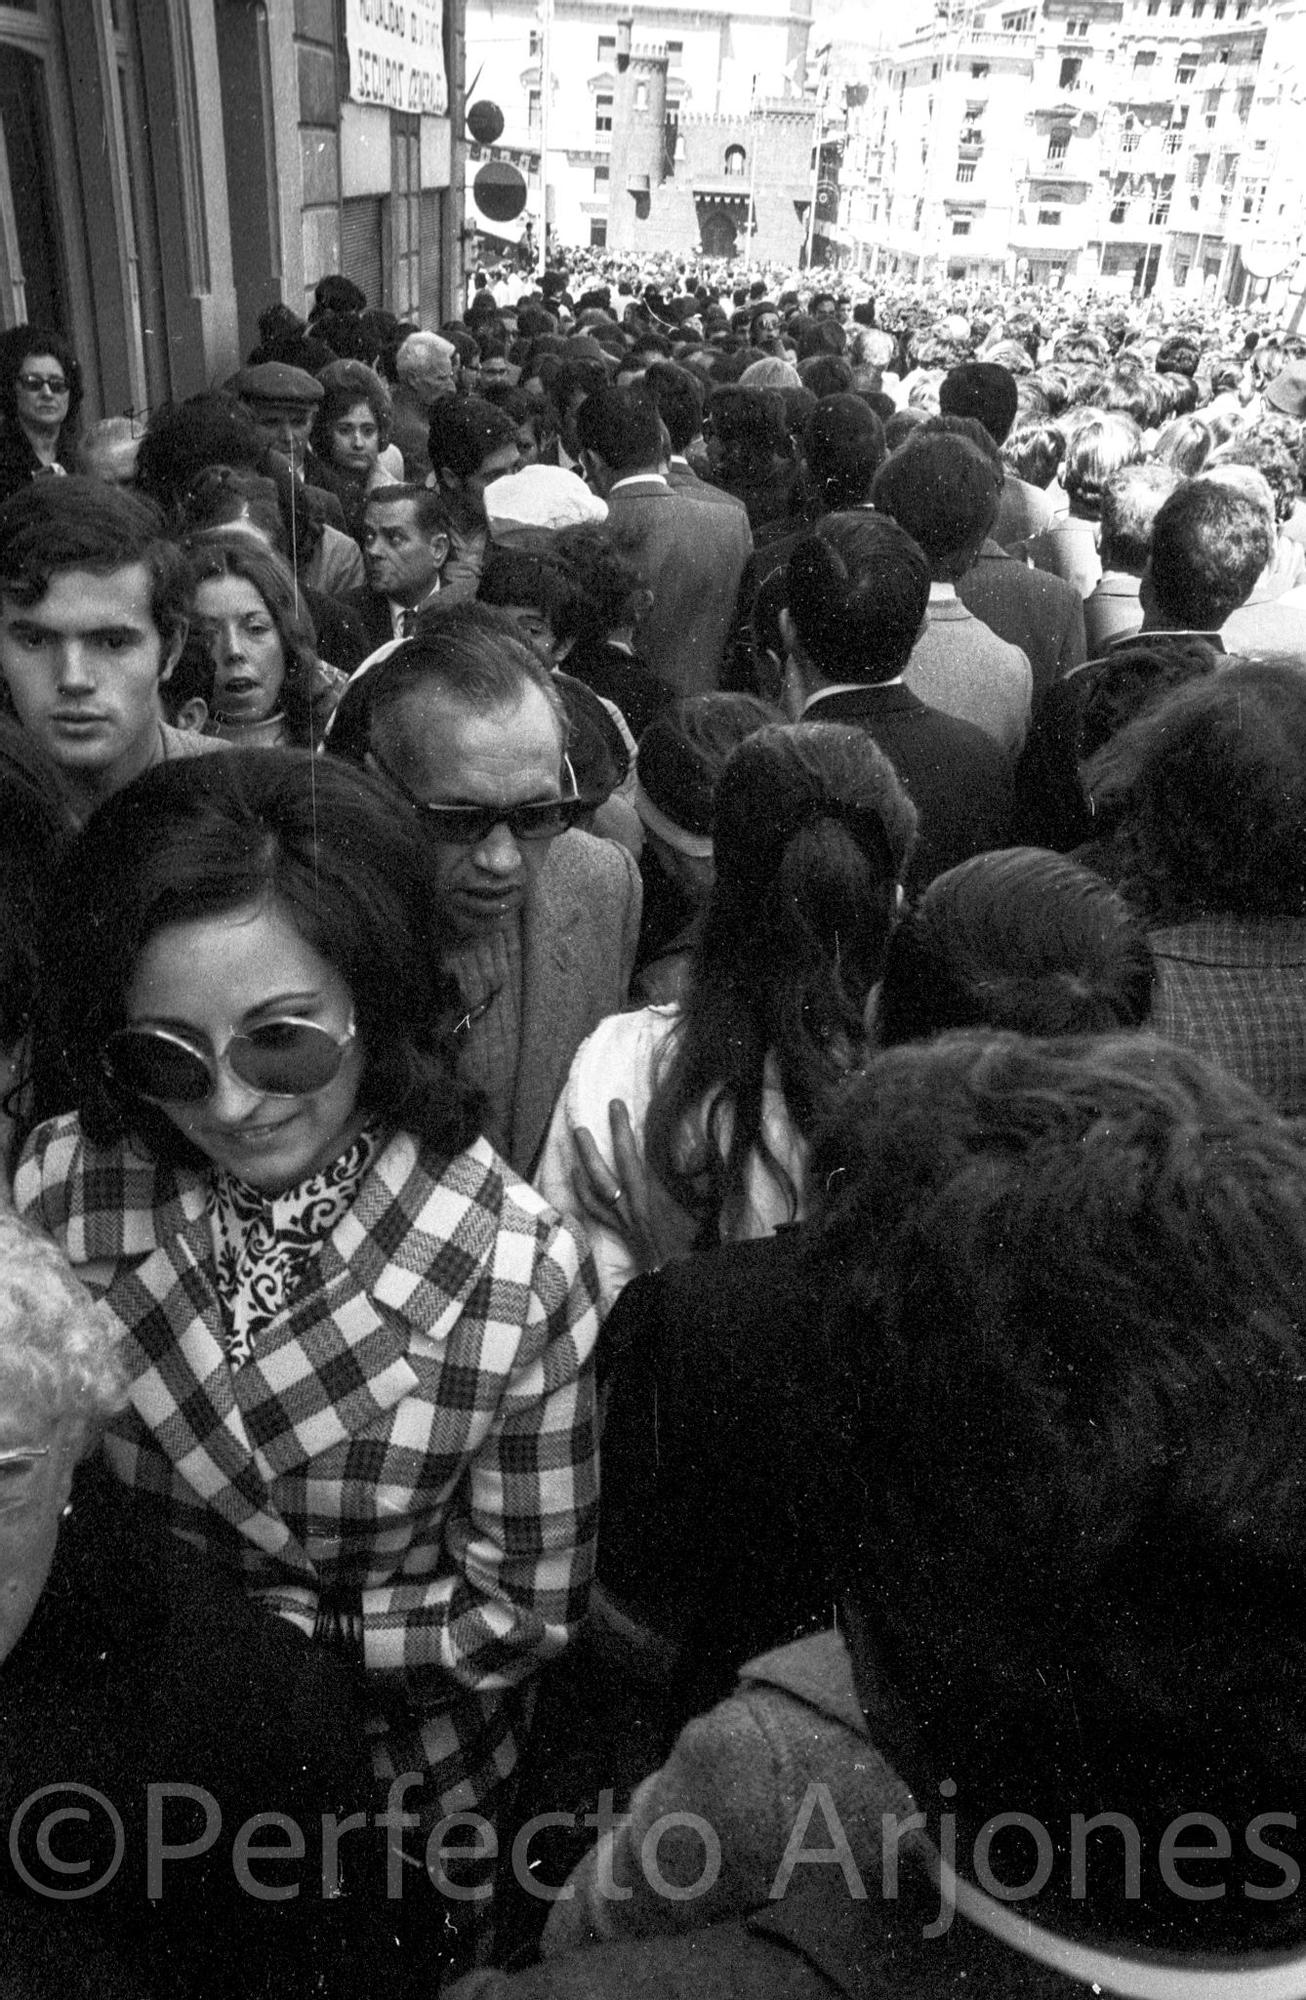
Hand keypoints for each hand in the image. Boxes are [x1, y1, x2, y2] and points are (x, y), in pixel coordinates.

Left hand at [572, 1101, 693, 1274]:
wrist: (678, 1281)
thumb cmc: (693, 1246)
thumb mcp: (703, 1210)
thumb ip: (700, 1179)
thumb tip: (700, 1147)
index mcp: (648, 1199)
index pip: (630, 1157)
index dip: (621, 1130)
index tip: (616, 1105)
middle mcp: (628, 1209)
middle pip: (601, 1174)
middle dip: (590, 1149)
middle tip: (579, 1125)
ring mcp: (620, 1223)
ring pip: (591, 1194)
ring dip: (580, 1171)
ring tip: (573, 1152)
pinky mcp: (618, 1234)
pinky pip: (593, 1213)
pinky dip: (583, 1195)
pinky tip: (577, 1182)